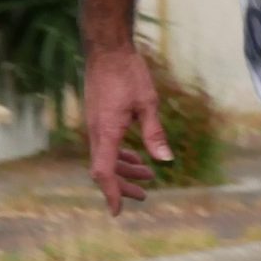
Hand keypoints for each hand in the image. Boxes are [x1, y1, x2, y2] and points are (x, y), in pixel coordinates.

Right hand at [83, 46, 170, 217]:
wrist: (107, 49)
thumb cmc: (127, 73)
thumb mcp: (148, 103)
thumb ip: (155, 134)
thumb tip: (166, 161)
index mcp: (106, 132)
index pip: (103, 172)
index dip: (111, 194)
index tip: (118, 211)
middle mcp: (96, 132)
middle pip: (104, 170)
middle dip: (123, 185)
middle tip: (144, 195)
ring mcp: (95, 126)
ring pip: (105, 158)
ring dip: (124, 169)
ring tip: (148, 174)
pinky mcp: (98, 119)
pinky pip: (105, 146)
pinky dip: (119, 155)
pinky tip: (136, 155)